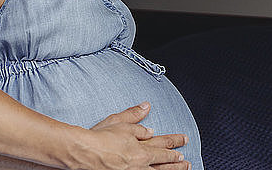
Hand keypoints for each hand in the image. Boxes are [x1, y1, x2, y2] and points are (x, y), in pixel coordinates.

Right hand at [71, 102, 189, 169]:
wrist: (85, 154)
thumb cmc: (99, 138)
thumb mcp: (118, 122)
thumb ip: (134, 116)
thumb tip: (146, 107)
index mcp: (141, 148)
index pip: (164, 143)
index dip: (175, 141)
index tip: (183, 140)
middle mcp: (142, 163)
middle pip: (165, 162)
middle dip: (177, 160)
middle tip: (186, 160)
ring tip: (182, 168)